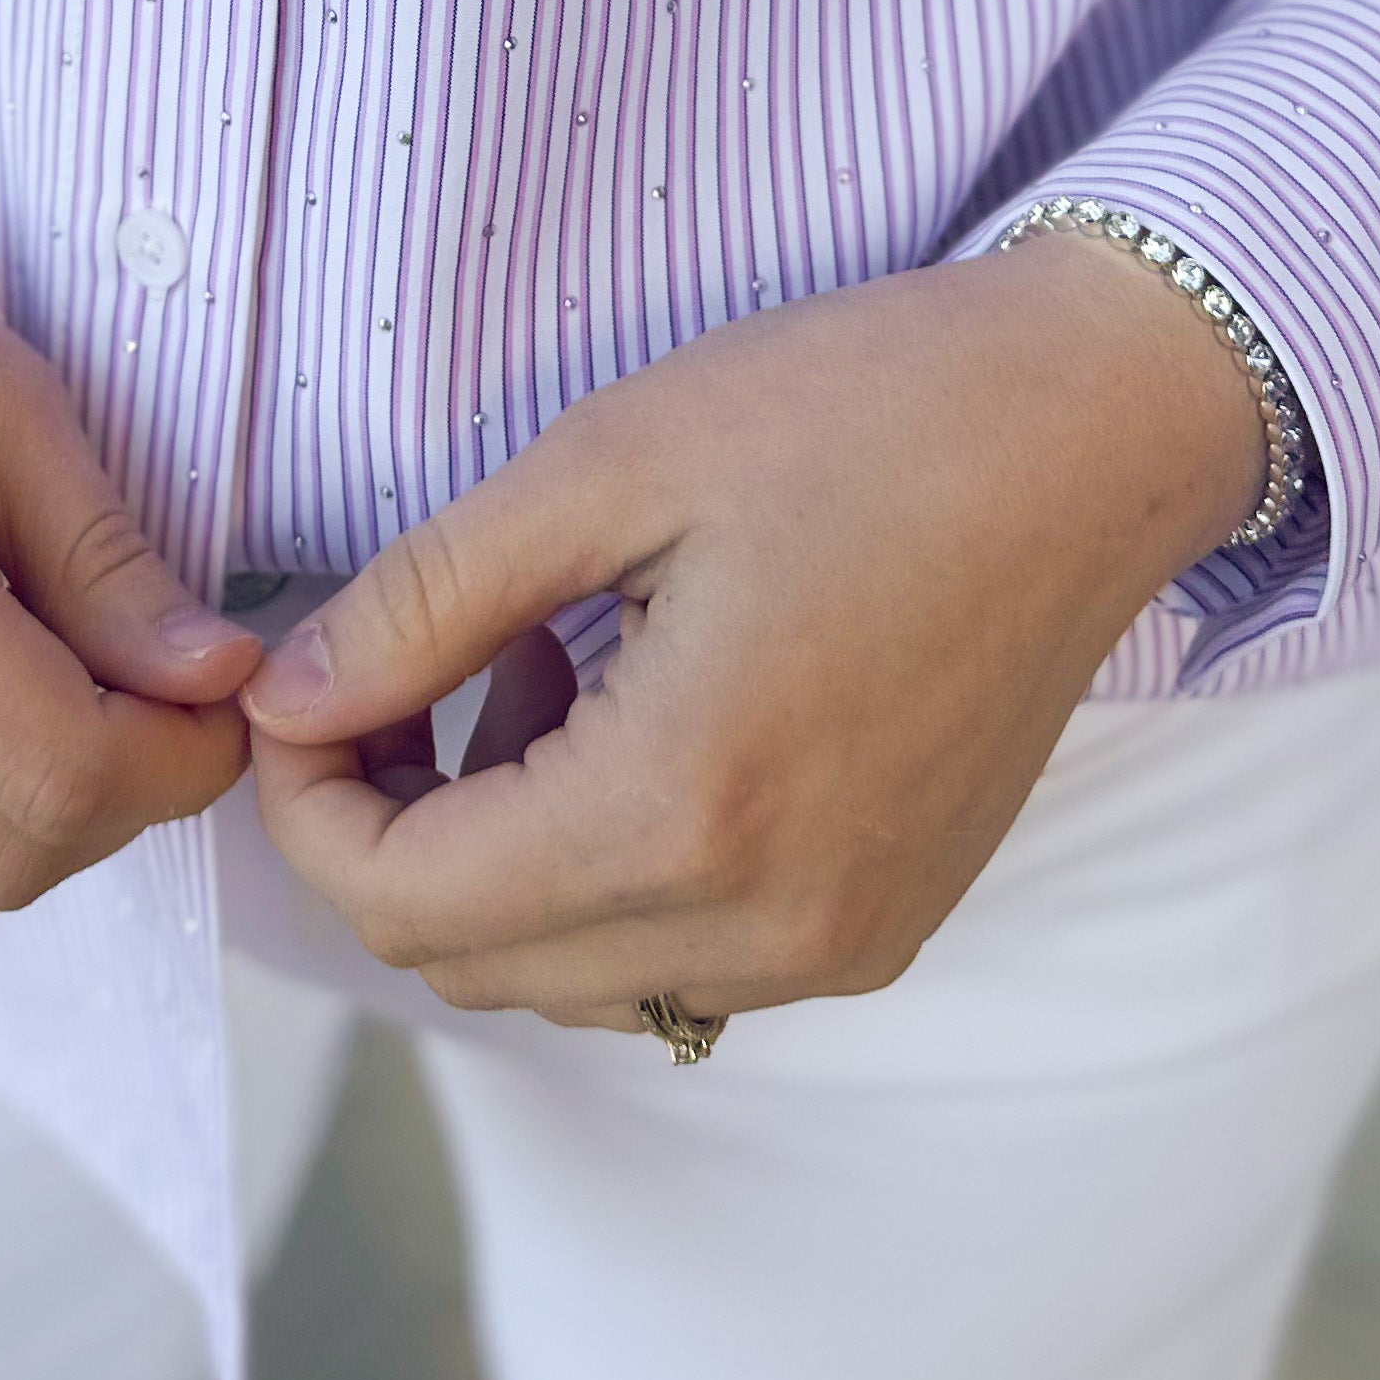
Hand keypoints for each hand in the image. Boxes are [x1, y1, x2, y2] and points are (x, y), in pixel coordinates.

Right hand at [0, 291, 260, 937]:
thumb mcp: (1, 399)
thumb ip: (105, 558)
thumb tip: (214, 682)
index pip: (55, 764)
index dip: (172, 763)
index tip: (213, 709)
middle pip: (2, 852)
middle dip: (114, 799)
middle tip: (141, 706)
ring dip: (25, 829)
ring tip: (33, 705)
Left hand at [245, 237, 1264, 1028]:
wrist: (1093, 425)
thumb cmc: (859, 406)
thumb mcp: (608, 461)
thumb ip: (427, 598)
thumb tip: (285, 697)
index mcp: (685, 808)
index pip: (402, 903)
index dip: (304, 802)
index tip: (296, 684)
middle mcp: (766, 923)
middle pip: (469, 960)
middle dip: (391, 824)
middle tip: (411, 655)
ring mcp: (836, 942)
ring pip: (570, 973)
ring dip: (501, 850)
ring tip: (542, 659)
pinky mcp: (882, 925)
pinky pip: (678, 955)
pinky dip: (610, 864)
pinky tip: (636, 708)